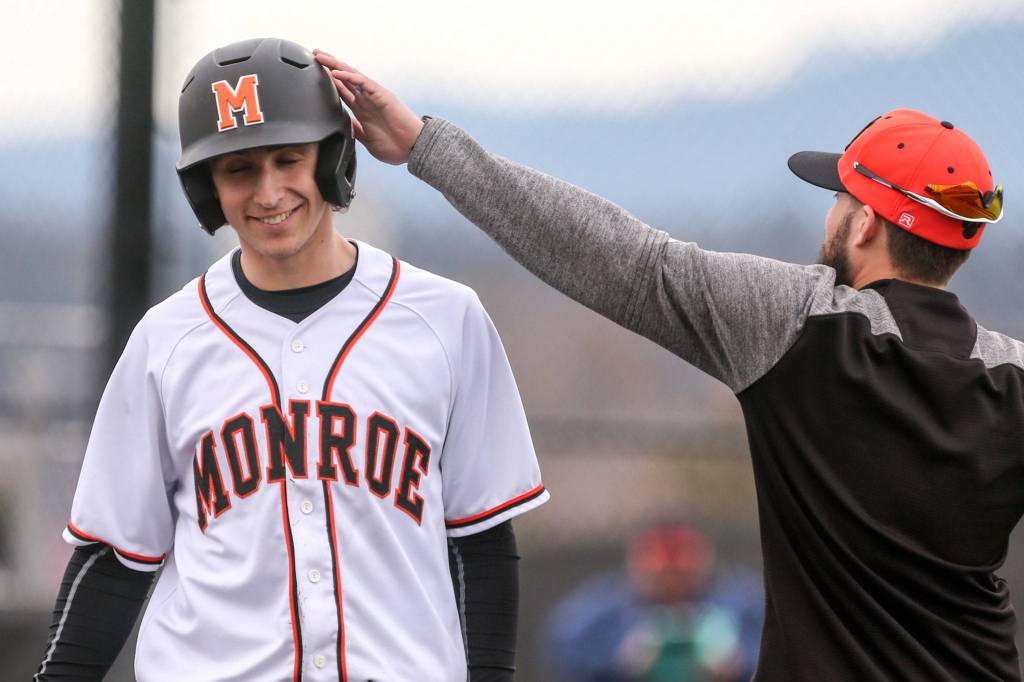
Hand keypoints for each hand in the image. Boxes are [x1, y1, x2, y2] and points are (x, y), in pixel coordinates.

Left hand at [313, 50, 424, 164]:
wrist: (414, 149)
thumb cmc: (396, 147)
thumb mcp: (367, 140)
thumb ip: (356, 130)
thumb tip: (344, 124)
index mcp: (363, 111)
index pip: (344, 90)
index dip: (330, 81)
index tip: (316, 72)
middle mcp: (367, 100)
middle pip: (345, 78)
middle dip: (329, 66)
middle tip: (315, 54)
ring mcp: (374, 96)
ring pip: (352, 75)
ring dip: (335, 65)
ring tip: (320, 56)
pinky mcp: (382, 95)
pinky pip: (363, 82)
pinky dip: (349, 76)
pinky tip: (336, 72)